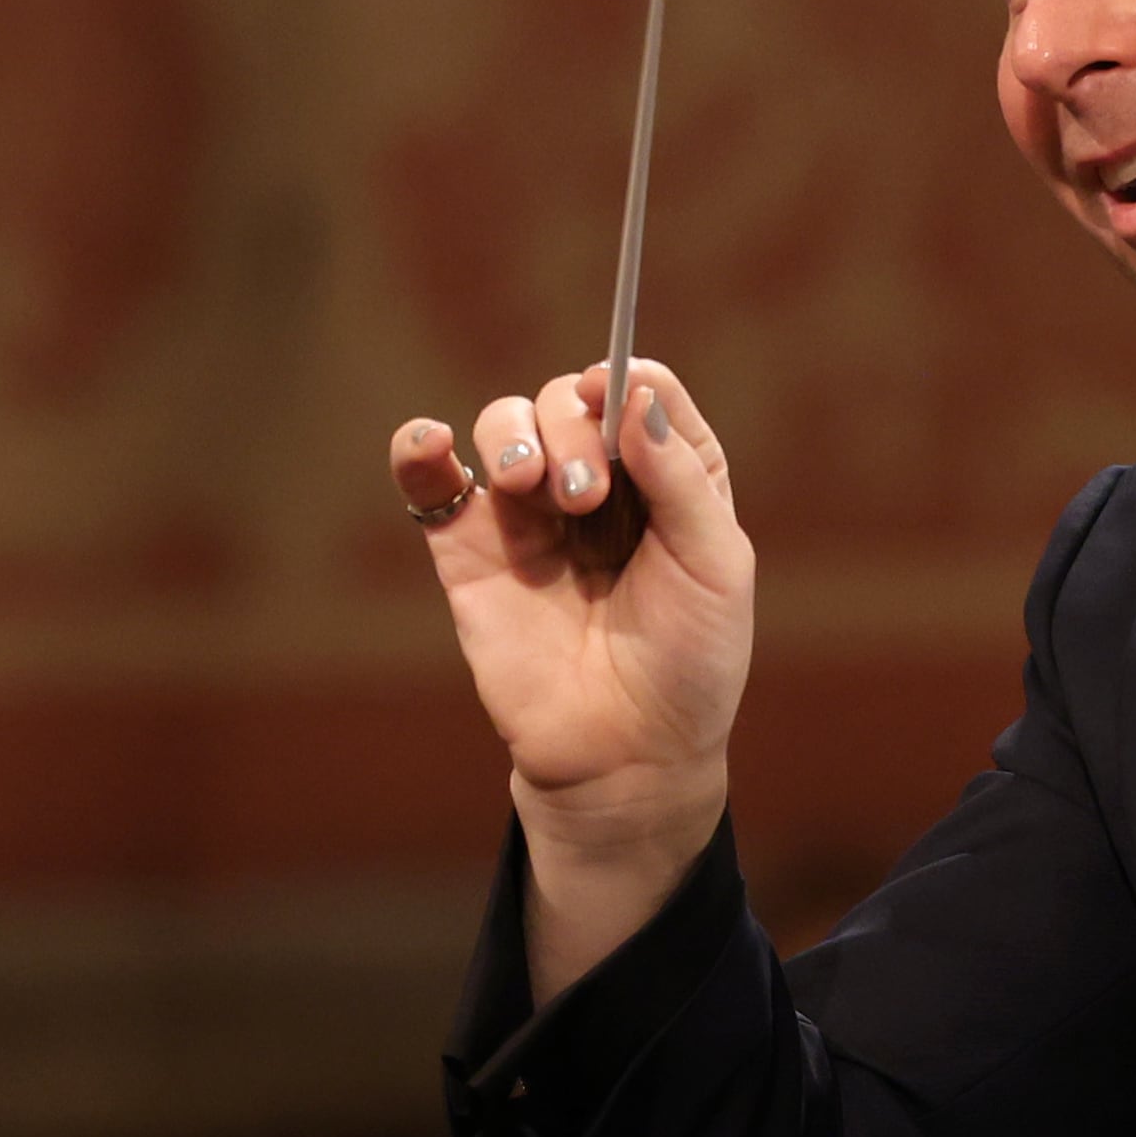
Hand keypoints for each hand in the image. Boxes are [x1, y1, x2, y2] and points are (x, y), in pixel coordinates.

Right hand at [389, 359, 754, 992]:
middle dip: (573, 429)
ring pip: (504, 423)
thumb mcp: (716, 564)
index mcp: (665, 478)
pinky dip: (420, 448)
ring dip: (514, 434)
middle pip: (567, 400)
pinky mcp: (468, 552)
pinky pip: (432, 481)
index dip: (626, 380)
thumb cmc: (688, 664)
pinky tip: (431, 444)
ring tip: (529, 487)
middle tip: (586, 497)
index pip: (639, 390)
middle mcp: (596, 484)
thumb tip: (633, 393)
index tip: (616, 398)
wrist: (625, 756)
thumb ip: (680, 476)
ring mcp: (528, 516)